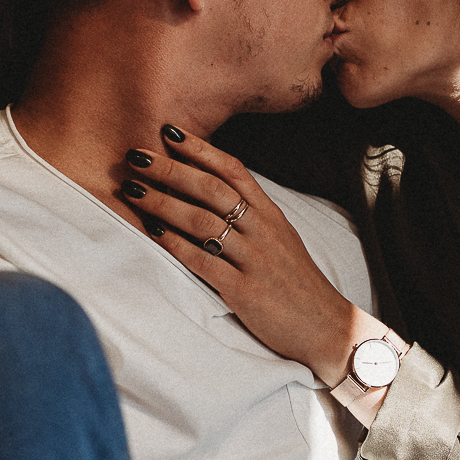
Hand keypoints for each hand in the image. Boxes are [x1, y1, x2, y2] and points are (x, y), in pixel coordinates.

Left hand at [123, 125, 378, 388]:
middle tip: (136, 155)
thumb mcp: (281, 239)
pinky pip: (202, 261)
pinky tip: (152, 232)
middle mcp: (263, 231)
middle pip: (211, 189)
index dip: (200, 149)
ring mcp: (254, 259)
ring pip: (202, 221)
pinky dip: (174, 245)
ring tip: (133, 190)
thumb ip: (251, 216)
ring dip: (163, 202)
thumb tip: (212, 192)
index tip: (169, 133)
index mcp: (271, 215)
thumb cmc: (296, 283)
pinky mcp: (244, 290)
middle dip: (170, 169)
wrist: (326, 327)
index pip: (233, 170)